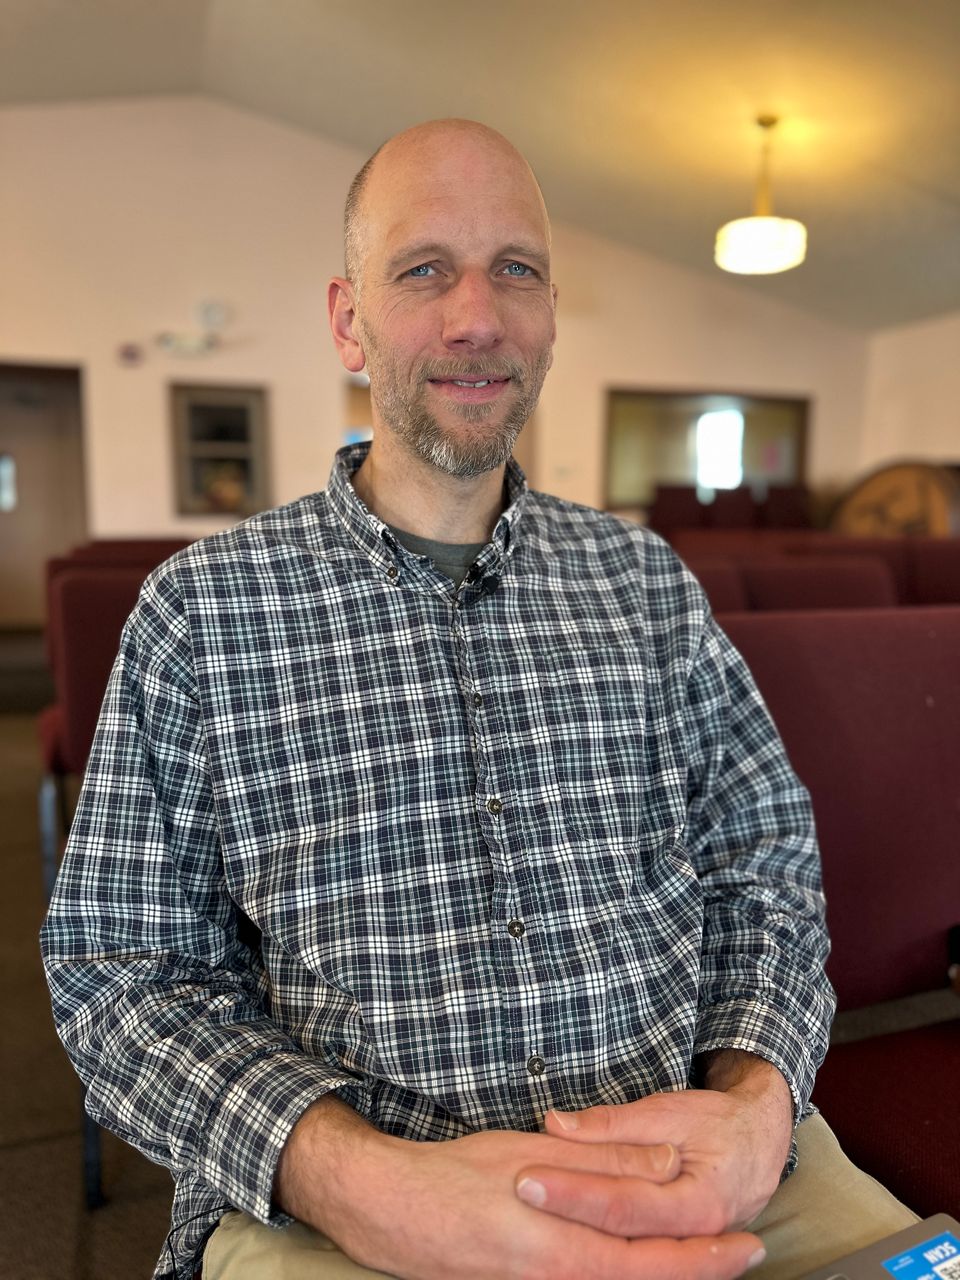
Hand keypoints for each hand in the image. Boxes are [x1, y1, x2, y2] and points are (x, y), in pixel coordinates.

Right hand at [275, 1095, 765, 1279]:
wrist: (388, 1212)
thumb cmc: (454, 1178)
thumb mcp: (529, 1156)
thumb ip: (600, 1165)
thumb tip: (667, 1167)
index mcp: (560, 1251)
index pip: (652, 1263)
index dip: (705, 1257)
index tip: (746, 1243)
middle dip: (698, 1271)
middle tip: (744, 1251)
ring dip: (664, 1271)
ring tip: (704, 1254)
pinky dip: (627, 1274)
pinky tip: (638, 1260)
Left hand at [515, 1053, 792, 1240]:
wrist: (759, 1141)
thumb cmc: (716, 1123)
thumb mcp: (667, 1112)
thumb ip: (611, 1125)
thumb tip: (555, 1124)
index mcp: (698, 1203)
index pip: (622, 1205)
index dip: (572, 1192)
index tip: (526, 1177)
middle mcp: (693, 1237)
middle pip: (615, 1242)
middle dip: (563, 1218)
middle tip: (516, 1194)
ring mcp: (684, 1249)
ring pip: (621, 1261)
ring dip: (572, 1242)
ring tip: (521, 1223)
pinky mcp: (671, 1252)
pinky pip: (630, 1261)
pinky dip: (596, 1252)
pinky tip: (555, 1243)